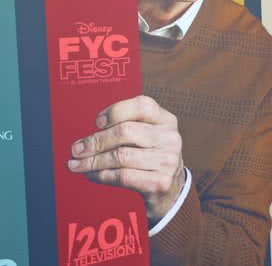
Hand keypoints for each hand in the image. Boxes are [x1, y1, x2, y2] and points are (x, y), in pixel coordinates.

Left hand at [67, 95, 184, 221]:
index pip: (142, 106)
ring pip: (120, 156)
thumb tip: (85, 141)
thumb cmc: (150, 156)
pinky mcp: (160, 182)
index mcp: (166, 120)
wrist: (173, 188)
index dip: (116, 111)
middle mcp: (171, 138)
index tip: (97, 123)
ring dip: (92, 161)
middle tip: (76, 149)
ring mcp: (168, 161)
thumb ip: (126, 127)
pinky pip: (122, 176)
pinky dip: (101, 175)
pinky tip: (91, 175)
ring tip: (76, 165)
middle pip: (126, 131)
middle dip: (95, 141)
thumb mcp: (148, 136)